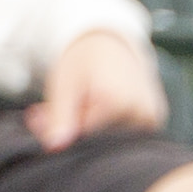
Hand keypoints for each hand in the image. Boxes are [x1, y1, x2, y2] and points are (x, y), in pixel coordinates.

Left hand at [28, 26, 163, 146]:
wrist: (112, 44)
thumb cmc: (85, 61)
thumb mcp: (65, 84)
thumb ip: (59, 117)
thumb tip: (54, 147)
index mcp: (117, 103)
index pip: (82, 134)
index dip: (57, 128)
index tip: (37, 117)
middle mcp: (141, 114)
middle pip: (97, 139)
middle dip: (70, 129)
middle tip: (47, 113)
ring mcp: (152, 120)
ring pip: (109, 139)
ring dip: (88, 128)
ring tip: (76, 104)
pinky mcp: (155, 123)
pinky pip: (124, 136)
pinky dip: (105, 127)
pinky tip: (95, 109)